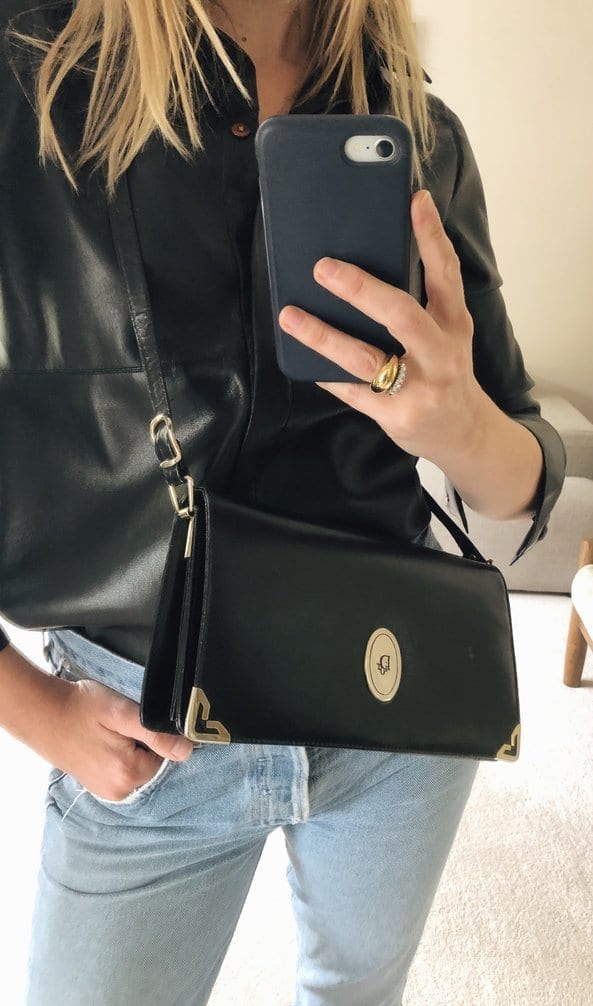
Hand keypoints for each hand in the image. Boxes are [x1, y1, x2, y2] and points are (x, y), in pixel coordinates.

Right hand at [54, 677, 193, 801]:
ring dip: (130, 750)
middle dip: (142, 744)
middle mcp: (119, 791)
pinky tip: (102, 742)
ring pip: (138, 767)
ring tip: (107, 734)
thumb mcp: (121, 713)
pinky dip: (119, 756)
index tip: (132, 723)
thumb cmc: (80, 708)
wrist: (43, 713)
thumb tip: (186, 751)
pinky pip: (123, 772)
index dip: (153, 735)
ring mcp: (107, 792)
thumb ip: (155, 733)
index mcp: (128, 774)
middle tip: (118, 727)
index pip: (166, 755)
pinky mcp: (98, 787)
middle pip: (153, 764)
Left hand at [277, 189, 489, 466]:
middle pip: (402, 315)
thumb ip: (421, 302)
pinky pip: (353, 392)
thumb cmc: (445, 372)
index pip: (445, 273)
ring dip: (323, 336)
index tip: (414, 200)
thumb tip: (366, 261)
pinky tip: (302, 359)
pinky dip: (326, 374)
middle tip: (323, 267)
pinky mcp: (397, 417)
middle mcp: (442, 354)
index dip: (430, 236)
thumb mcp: (448, 334)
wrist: (464, 434)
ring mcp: (420, 389)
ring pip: (366, 358)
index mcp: (455, 323)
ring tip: (291, 315)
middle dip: (361, 288)